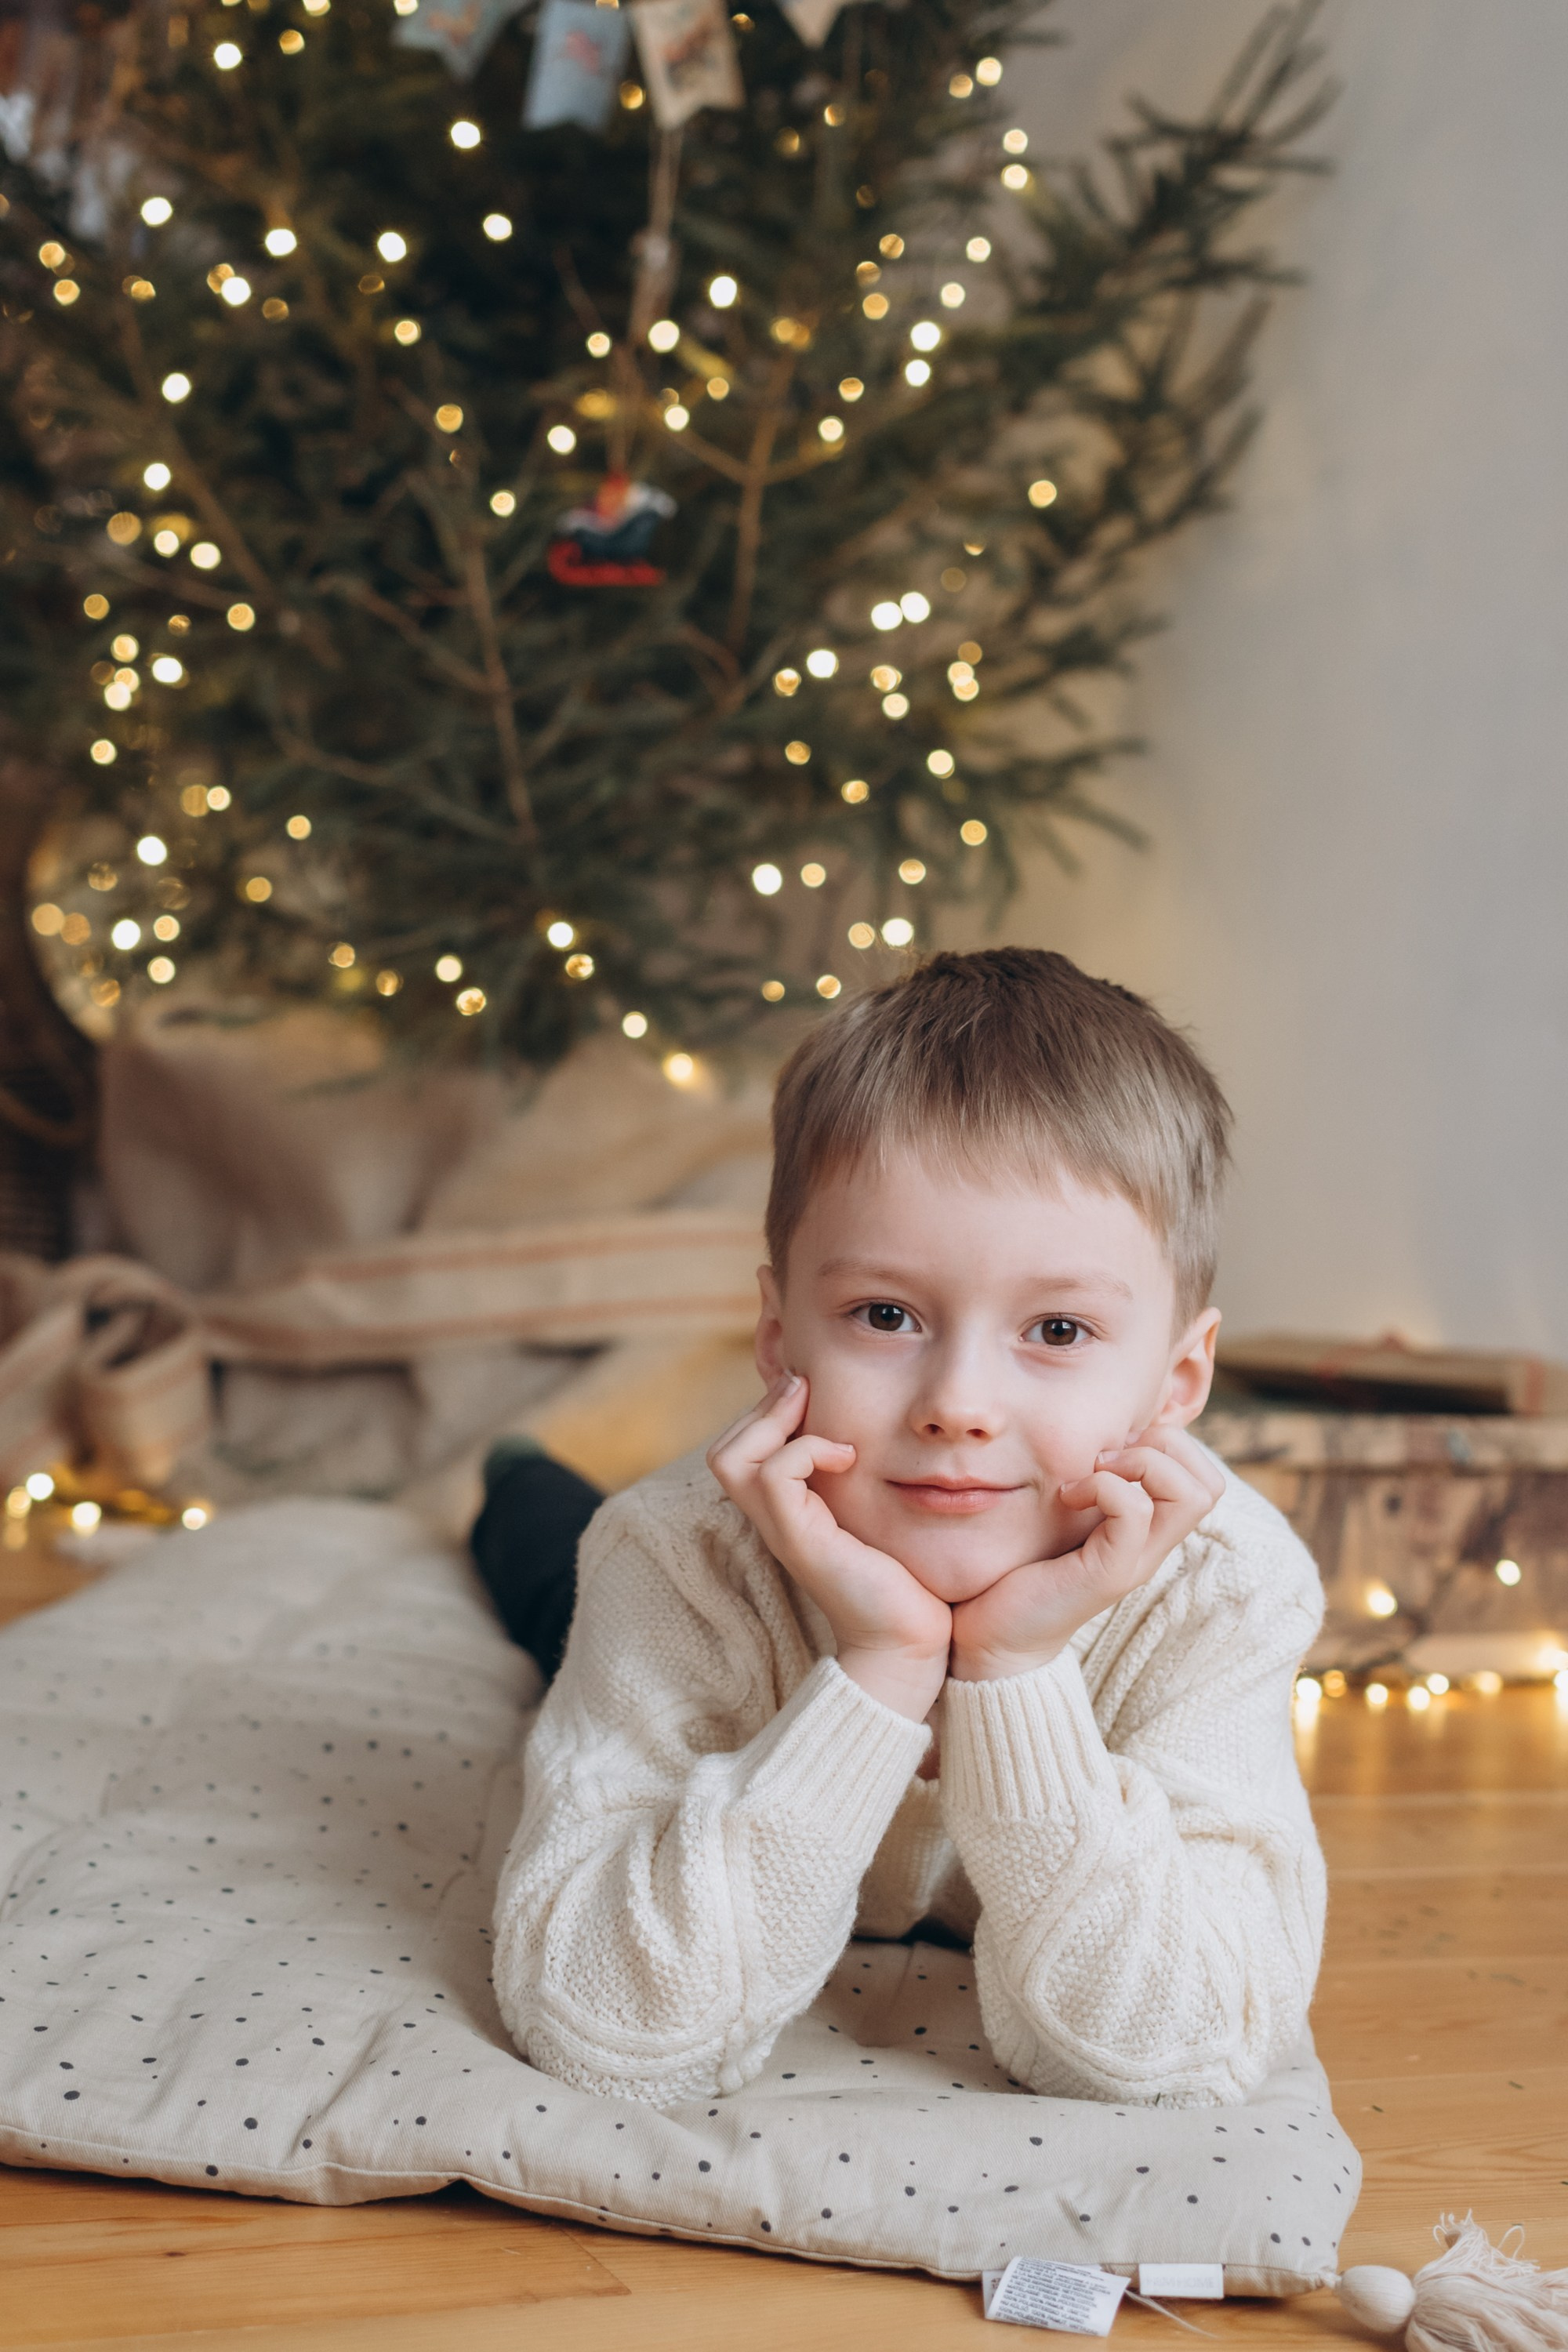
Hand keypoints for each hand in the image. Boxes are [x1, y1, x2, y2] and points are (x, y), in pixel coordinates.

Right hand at [706, 1374, 952, 1720]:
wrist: (910, 1640)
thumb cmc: (905, 1578)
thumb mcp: (877, 1513)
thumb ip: (861, 1480)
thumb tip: (875, 1434)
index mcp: (787, 1511)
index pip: (740, 1450)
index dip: (764, 1413)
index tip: (809, 1393)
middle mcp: (774, 1520)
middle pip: (725, 1450)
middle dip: (762, 1407)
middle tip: (804, 1388)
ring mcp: (782, 1530)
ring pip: (732, 1458)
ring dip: (772, 1421)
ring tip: (812, 1408)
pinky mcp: (800, 1540)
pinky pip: (774, 1475)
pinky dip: (805, 1450)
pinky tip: (845, 1455)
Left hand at [949, 1423, 1224, 1682]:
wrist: (993, 1635)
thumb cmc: (1022, 1568)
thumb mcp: (1063, 1514)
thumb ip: (1088, 1483)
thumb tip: (1092, 1431)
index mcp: (1148, 1530)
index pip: (1205, 1478)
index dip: (1171, 1443)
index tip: (1114, 1445)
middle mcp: (1153, 1548)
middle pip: (1210, 1485)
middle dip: (1165, 1445)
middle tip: (1108, 1454)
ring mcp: (1136, 1563)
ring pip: (1191, 1496)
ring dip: (1142, 1463)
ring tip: (1095, 1470)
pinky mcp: (1109, 1575)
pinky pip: (1135, 1513)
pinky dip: (1104, 1486)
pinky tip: (1067, 1496)